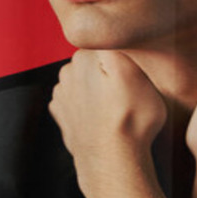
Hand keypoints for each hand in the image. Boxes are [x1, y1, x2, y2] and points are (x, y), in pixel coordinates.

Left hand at [48, 49, 166, 171]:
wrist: (113, 163)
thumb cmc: (132, 121)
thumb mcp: (136, 73)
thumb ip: (119, 47)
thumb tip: (110, 34)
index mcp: (86, 56)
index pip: (109, 42)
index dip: (125, 57)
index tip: (135, 74)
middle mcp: (68, 71)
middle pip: (96, 60)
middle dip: (110, 72)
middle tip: (130, 92)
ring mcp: (62, 94)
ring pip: (86, 79)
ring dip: (98, 89)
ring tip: (117, 108)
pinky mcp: (61, 113)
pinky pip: (77, 99)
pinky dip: (88, 105)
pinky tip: (102, 117)